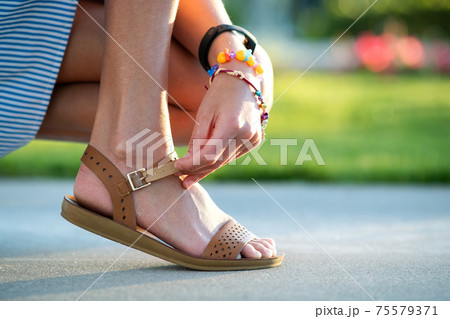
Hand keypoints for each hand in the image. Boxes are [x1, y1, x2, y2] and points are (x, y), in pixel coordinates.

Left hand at [174, 64, 264, 187]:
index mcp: (232, 125)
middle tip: (181, 178)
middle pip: (217, 161)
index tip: (176, 167)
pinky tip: (204, 165)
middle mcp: (246, 135)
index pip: (209, 155)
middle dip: (197, 170)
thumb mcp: (204, 114)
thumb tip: (187, 164)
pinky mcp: (255, 141)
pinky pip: (232, 156)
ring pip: (225, 162)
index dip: (191, 164)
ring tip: (189, 175)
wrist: (242, 82)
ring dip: (206, 168)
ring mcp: (253, 139)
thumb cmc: (219, 95)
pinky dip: (218, 160)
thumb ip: (197, 140)